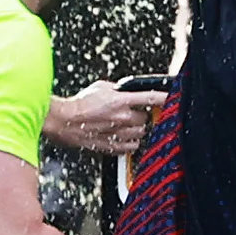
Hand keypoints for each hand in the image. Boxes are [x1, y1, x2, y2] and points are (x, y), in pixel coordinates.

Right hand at [45, 83, 164, 155]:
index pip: (151, 98)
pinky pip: (131, 147)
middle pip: (145, 119)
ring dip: (136, 129)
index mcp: (121, 101)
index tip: (172, 98)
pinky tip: (122, 137)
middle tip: (130, 113)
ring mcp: (118, 134)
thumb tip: (125, 91)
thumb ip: (117, 89)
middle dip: (140, 116)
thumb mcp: (100, 87)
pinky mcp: (112, 146)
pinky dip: (130, 142)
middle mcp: (122, 118)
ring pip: (140, 134)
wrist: (63, 120)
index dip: (165, 97)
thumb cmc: (78, 104)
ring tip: (125, 125)